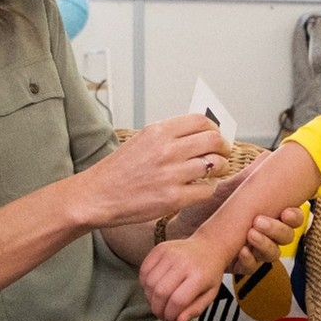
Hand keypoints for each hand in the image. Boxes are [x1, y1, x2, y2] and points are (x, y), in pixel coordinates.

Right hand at [80, 115, 229, 227]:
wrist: (96, 196)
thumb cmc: (117, 171)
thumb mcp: (141, 141)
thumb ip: (170, 136)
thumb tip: (201, 134)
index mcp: (158, 131)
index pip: (201, 121)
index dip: (215, 129)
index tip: (216, 136)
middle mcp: (166, 150)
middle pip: (214, 141)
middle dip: (224, 147)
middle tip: (223, 154)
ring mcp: (171, 175)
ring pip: (214, 165)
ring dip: (219, 169)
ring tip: (212, 172)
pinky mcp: (173, 198)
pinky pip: (206, 190)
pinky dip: (207, 189)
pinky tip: (200, 188)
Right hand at [140, 236, 229, 320]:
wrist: (209, 246)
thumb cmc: (209, 273)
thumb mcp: (210, 294)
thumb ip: (195, 309)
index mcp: (199, 276)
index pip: (178, 301)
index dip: (170, 315)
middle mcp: (183, 263)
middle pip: (160, 292)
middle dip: (157, 309)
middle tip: (161, 315)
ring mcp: (170, 253)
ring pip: (149, 283)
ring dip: (150, 298)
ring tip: (158, 302)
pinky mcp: (160, 248)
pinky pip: (144, 270)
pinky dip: (144, 284)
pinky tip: (153, 289)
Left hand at [166, 154, 303, 274]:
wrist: (181, 226)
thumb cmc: (207, 208)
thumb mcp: (229, 190)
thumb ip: (249, 177)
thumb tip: (267, 156)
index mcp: (268, 215)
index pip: (292, 218)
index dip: (294, 216)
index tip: (287, 210)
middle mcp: (265, 235)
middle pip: (286, 237)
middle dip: (277, 229)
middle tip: (260, 220)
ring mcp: (254, 251)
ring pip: (272, 253)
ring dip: (265, 243)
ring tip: (250, 233)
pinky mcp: (238, 265)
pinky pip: (251, 267)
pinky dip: (249, 259)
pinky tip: (242, 251)